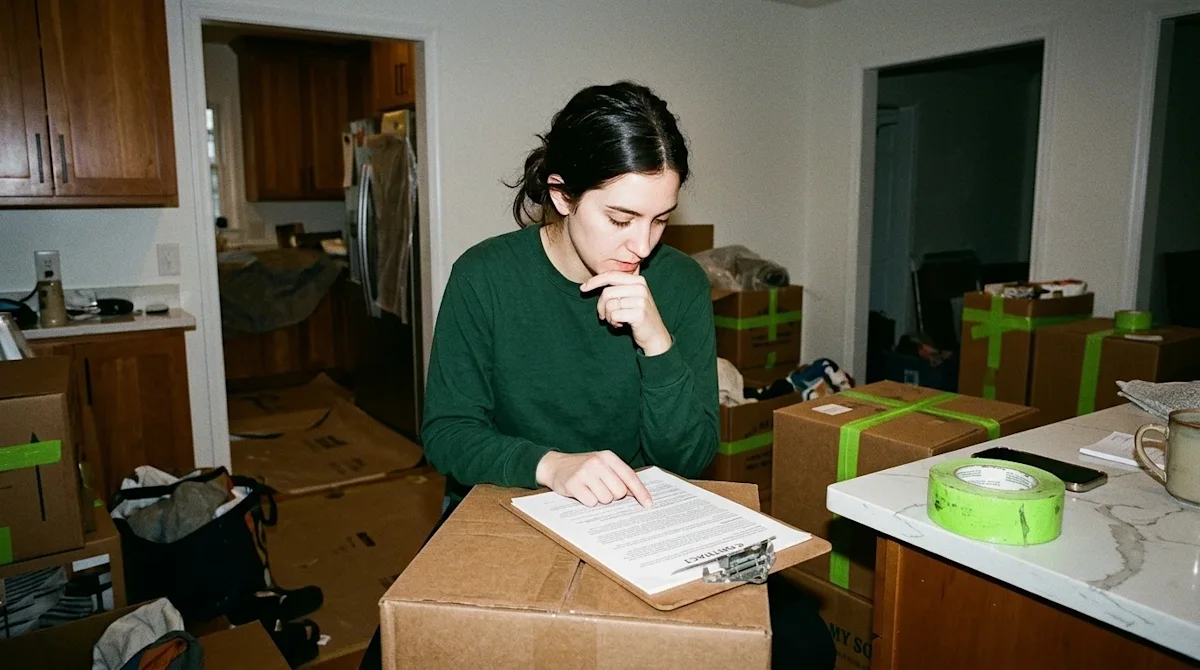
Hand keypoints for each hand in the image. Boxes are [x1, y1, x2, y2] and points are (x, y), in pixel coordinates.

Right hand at [535, 450, 652, 506]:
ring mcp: (585, 472)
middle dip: (614, 496)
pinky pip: (591, 503)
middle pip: (619, 492)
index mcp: (608, 457)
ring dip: (599, 499)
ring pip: (606, 499)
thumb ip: (619, 477)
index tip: (648, 505)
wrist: (555, 465)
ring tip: (591, 490)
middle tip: (602, 489)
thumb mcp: (603, 466)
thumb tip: (637, 495)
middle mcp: (598, 462)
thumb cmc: (584, 468)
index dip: (641, 492)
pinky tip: (582, 493)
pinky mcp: (574, 484)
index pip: (630, 477)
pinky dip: (588, 502)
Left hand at [580, 272, 671, 355]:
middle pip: (607, 292)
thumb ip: (616, 288)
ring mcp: (641, 300)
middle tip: (604, 316)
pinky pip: (615, 315)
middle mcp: (641, 288)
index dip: (594, 281)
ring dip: (609, 316)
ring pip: (610, 305)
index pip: (611, 275)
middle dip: (600, 306)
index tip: (583, 288)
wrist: (655, 335)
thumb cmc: (638, 316)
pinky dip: (614, 322)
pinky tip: (621, 325)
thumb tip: (589, 284)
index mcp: (638, 280)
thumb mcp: (630, 297)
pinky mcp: (639, 314)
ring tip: (616, 321)